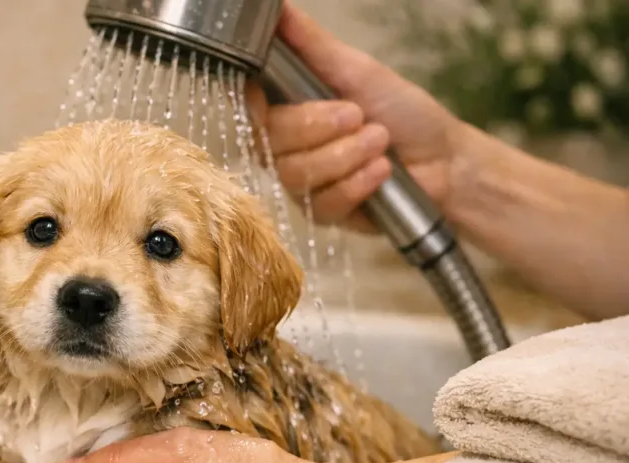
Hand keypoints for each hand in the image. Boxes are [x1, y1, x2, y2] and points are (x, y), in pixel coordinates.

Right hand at [248, 4, 469, 231]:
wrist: (444, 161)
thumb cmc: (403, 111)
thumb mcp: (356, 69)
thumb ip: (310, 44)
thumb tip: (278, 7)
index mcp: (289, 107)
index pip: (248, 107)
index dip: (253, 105)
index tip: (271, 97)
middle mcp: (287, 146)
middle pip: (270, 141)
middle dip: (317, 127)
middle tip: (358, 114)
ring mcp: (302, 182)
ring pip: (296, 173)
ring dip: (345, 155)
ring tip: (380, 141)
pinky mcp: (322, 213)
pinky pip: (322, 203)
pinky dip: (357, 183)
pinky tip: (381, 172)